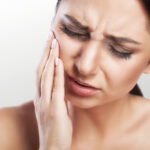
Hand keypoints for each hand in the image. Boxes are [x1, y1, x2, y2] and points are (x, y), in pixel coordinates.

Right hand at [34, 31, 72, 149]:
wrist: (53, 148)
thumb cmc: (56, 129)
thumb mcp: (57, 109)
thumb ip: (59, 97)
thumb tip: (64, 86)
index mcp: (42, 97)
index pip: (42, 72)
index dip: (45, 57)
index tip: (49, 44)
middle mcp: (41, 97)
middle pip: (42, 69)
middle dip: (46, 51)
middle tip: (50, 35)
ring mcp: (46, 103)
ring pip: (46, 76)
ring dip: (50, 58)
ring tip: (54, 42)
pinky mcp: (55, 109)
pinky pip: (55, 88)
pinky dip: (56, 74)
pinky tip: (58, 62)